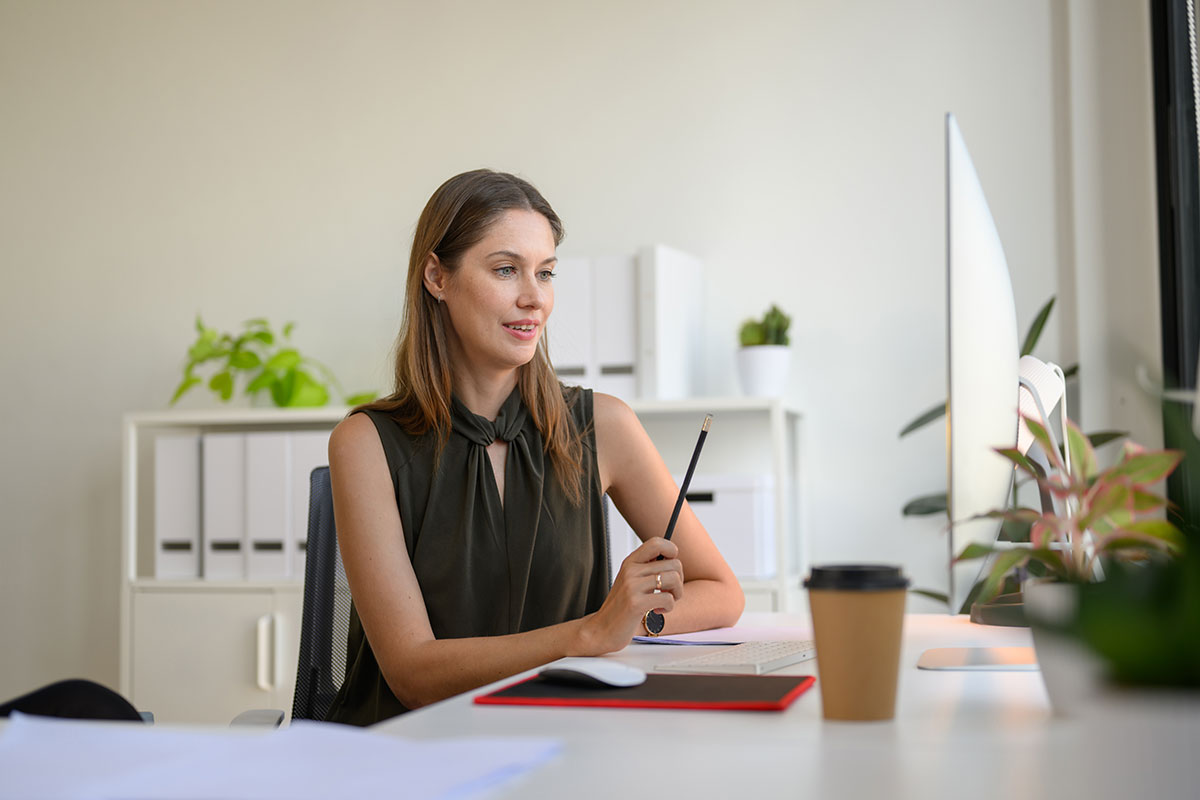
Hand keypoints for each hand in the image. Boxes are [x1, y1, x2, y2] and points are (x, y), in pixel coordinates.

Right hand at [576, 537, 683, 654]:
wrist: (601, 629)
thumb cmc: (621, 607)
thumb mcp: (631, 582)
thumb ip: (647, 570)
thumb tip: (674, 560)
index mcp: (630, 562)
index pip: (657, 542)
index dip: (672, 551)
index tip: (671, 567)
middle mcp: (631, 570)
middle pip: (674, 563)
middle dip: (679, 580)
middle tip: (669, 592)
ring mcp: (632, 586)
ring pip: (674, 579)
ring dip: (677, 594)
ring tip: (665, 601)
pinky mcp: (636, 603)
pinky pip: (668, 599)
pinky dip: (669, 607)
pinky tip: (658, 611)